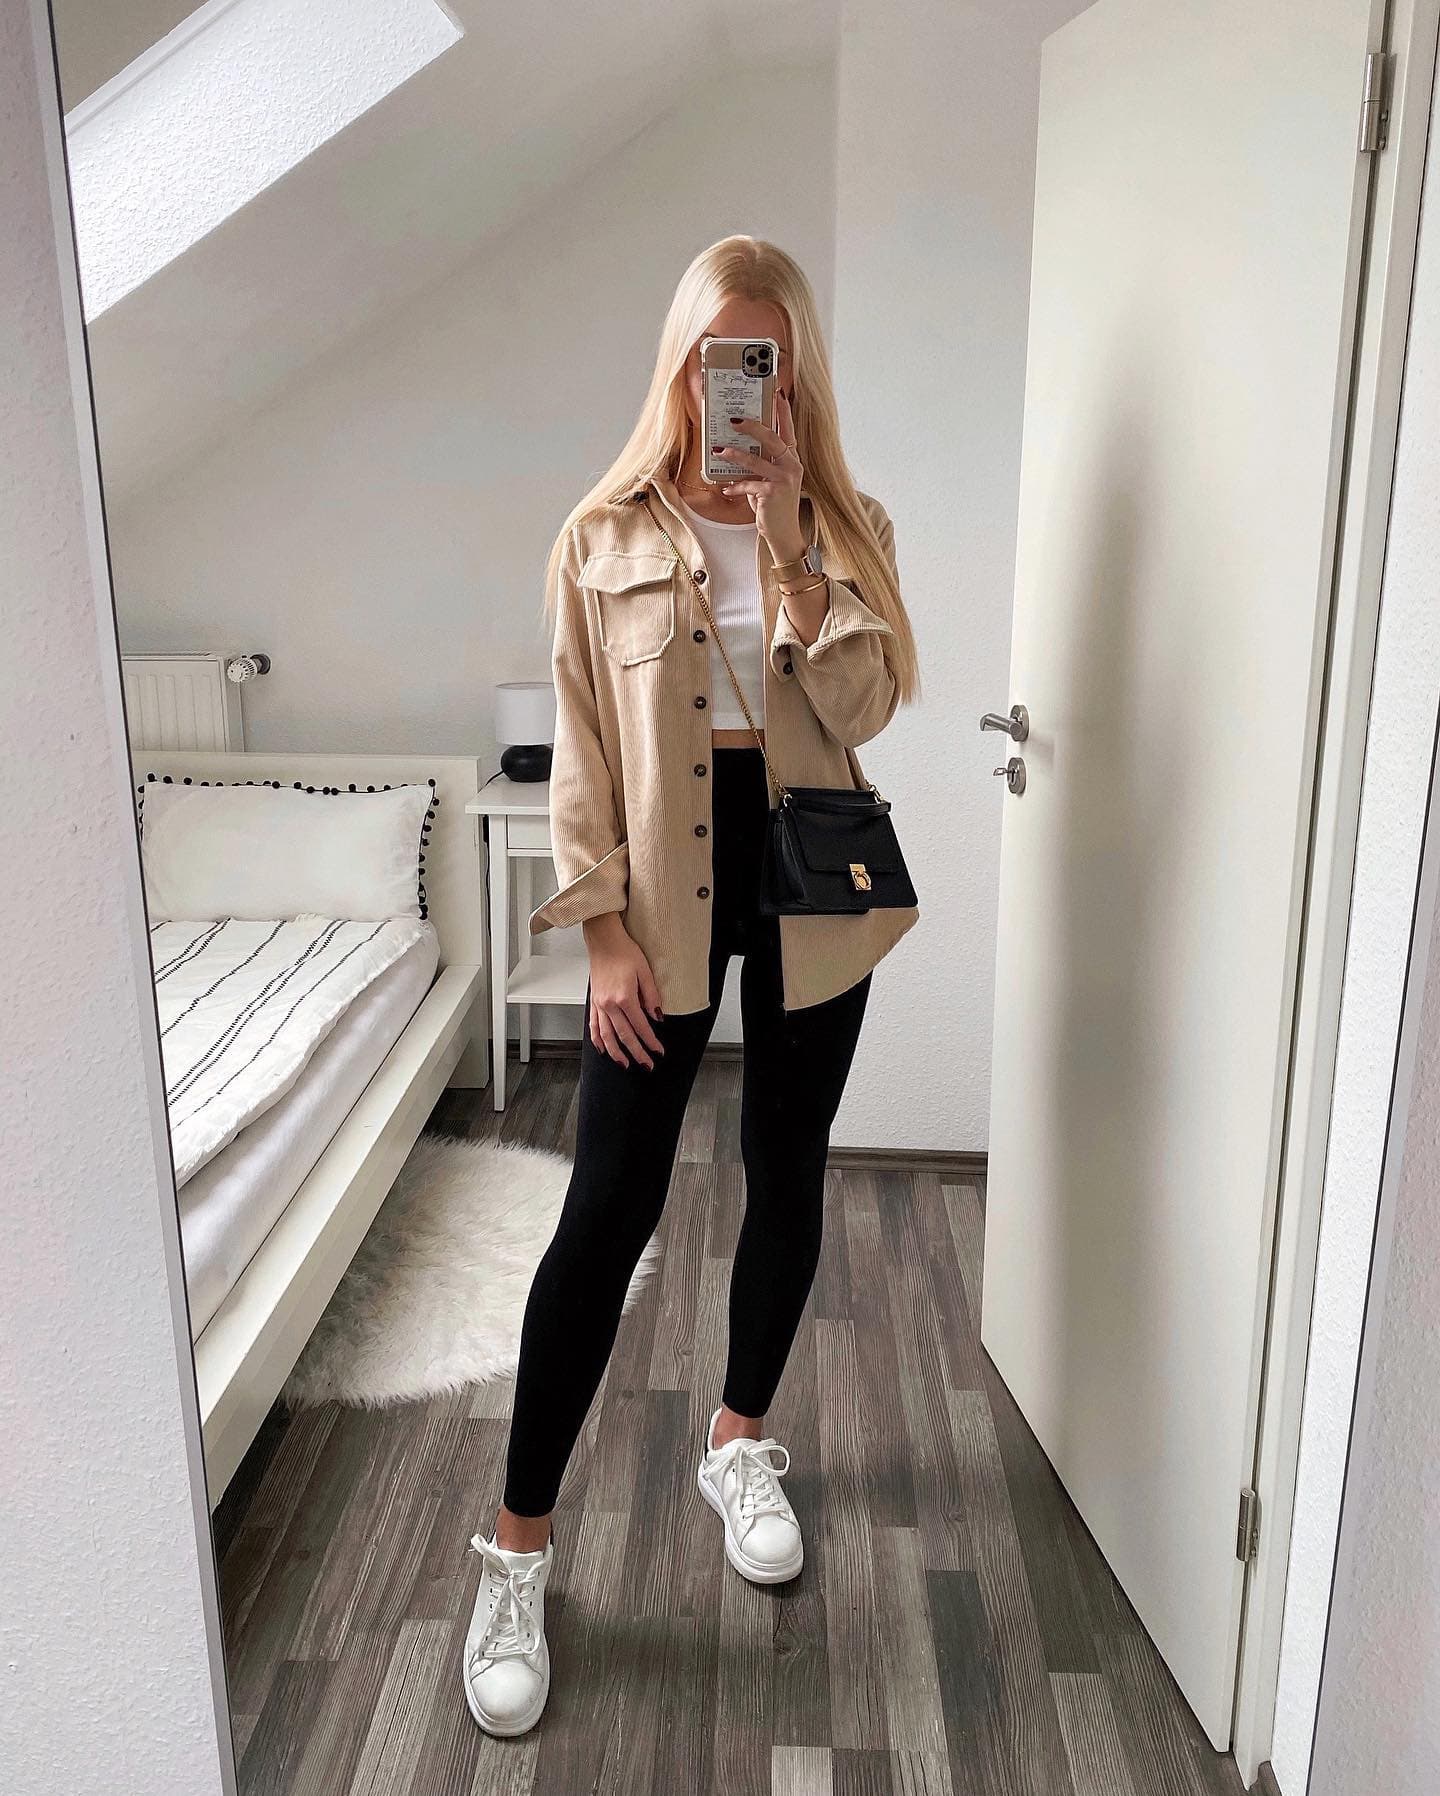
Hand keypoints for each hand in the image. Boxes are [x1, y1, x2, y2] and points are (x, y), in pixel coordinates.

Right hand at [582, 914, 664, 1068]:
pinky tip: (603, 1049)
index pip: (640, 1026)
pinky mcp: (593, 1002)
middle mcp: (609, 1004)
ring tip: (626, 1064)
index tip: (659, 1050)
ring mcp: (599, 1004)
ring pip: (606, 1036)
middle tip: (647, 1064)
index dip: (651, 1041)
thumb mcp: (645, 971)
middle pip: (624, 1035)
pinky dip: (598, 1040)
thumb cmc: (624, 951)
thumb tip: (657, 1017)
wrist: (604, 940)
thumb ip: (652, 996)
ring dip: (616, 1052)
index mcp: (624, 997)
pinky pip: (594, 1026)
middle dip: (636, 1052)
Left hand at [713, 389, 807, 565]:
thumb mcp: (768, 481)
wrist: (783, 533)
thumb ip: (760, 465)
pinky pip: (749, 484)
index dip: (783, 411)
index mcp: (791, 460)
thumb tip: (737, 450)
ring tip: (718, 450)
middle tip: (734, 419)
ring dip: (734, 455)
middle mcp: (791, 466)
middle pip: (772, 438)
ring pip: (756, 460)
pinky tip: (725, 489)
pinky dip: (735, 486)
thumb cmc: (773, 506)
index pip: (788, 430)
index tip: (777, 392)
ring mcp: (784, 480)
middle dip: (752, 426)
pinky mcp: (773, 493)